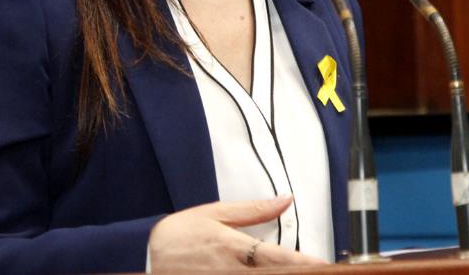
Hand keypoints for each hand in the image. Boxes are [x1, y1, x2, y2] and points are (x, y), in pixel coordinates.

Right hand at [147, 195, 327, 269]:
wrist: (144, 257)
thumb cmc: (179, 234)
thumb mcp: (214, 213)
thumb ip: (253, 210)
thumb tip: (284, 200)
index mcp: (234, 247)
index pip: (278, 258)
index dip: (303, 263)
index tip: (323, 264)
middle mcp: (233, 271)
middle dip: (297, 273)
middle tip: (321, 270)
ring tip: (301, 273)